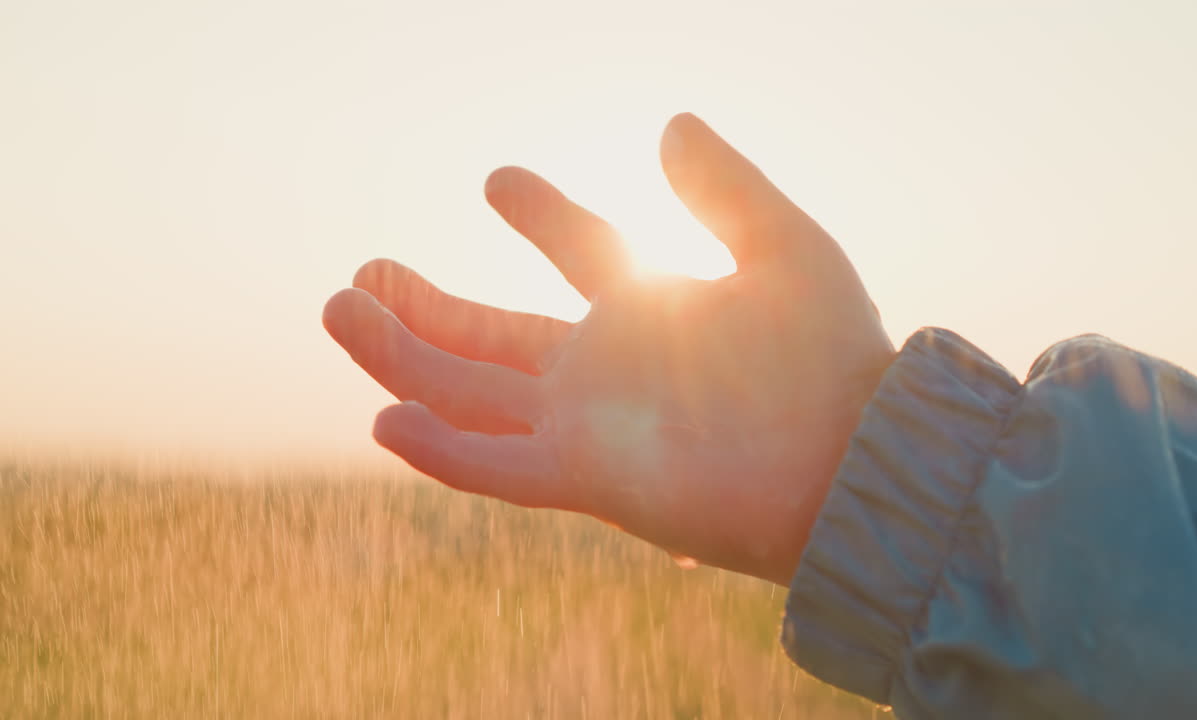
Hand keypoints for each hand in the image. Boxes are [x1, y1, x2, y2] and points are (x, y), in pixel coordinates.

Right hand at [323, 114, 893, 584]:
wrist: (857, 460)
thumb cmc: (833, 360)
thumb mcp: (785, 247)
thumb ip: (725, 188)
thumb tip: (671, 122)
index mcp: (653, 311)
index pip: (583, 254)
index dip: (541, 216)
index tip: (499, 181)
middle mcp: (608, 371)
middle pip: (494, 339)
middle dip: (426, 309)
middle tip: (363, 273)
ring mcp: (589, 426)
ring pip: (470, 395)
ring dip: (402, 358)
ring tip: (338, 310)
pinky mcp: (587, 477)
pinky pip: (495, 466)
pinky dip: (438, 449)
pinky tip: (382, 420)